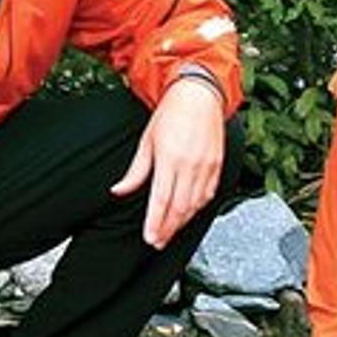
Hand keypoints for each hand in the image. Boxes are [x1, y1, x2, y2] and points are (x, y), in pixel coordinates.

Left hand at [111, 76, 224, 248]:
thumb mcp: (147, 141)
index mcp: (170, 159)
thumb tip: (118, 191)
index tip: (150, 238)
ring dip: (182, 221)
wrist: (200, 94)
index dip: (155, 223)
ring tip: (170, 232)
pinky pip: (209, 195)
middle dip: (168, 229)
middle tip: (158, 241)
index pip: (161, 200)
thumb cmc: (172, 113)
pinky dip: (198, 208)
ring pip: (195, 205)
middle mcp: (190, 165)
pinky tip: (188, 214)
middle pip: (179, 208)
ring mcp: (207, 166)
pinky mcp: (217, 165)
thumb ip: (135, 171)